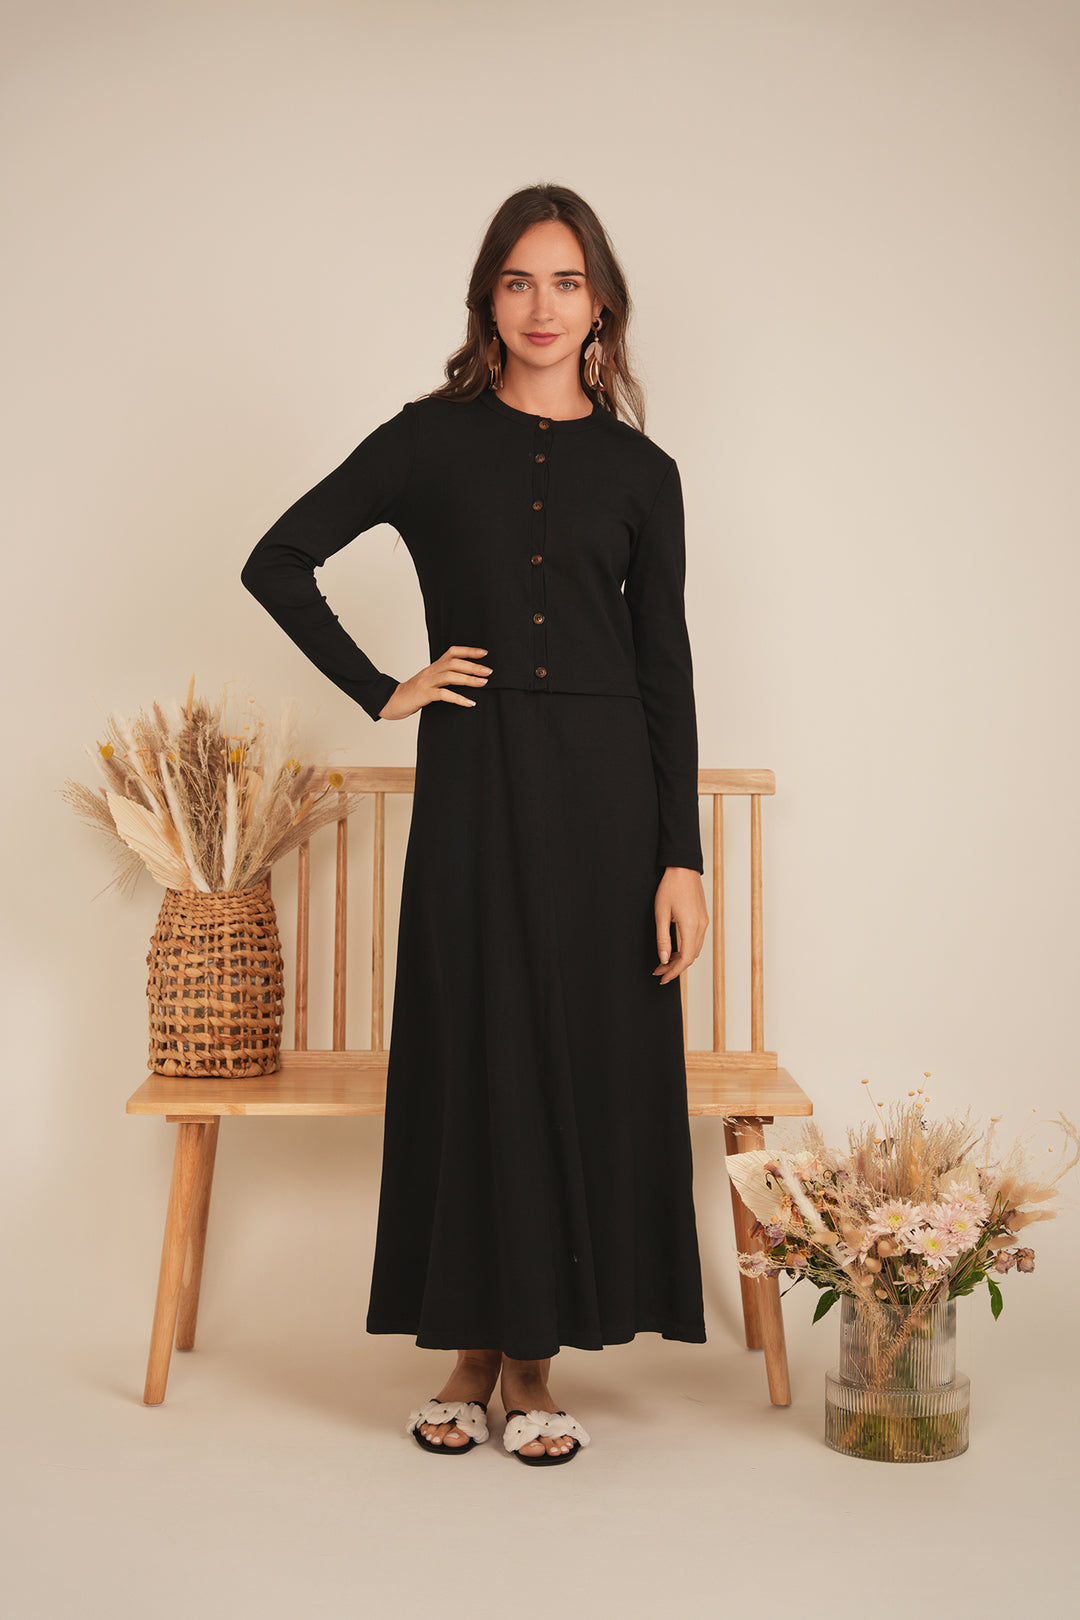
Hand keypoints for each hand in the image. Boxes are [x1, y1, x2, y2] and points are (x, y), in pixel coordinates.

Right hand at [378, 645, 491, 719]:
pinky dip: (458, 698)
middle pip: (454, 663)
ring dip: (469, 679)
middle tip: (489, 671)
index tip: (484, 653)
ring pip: (450, 676)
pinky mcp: (424, 695)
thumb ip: (444, 678)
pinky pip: (443, 694)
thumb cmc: (413, 693)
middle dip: (473, 666)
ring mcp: (427, 682)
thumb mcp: (430, 681)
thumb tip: (466, 678)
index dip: (468, 651)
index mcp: (434, 666)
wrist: (392, 701)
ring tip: (483, 683)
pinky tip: (469, 703)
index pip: (452, 652)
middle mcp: (431, 671)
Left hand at [652, 867, 707, 983]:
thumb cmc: (670, 887)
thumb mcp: (661, 913)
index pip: (685, 959)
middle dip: (674, 967)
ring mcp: (704, 923)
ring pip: (694, 950)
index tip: (662, 978)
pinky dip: (685, 949)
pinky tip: (674, 949)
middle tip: (658, 971)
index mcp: (691, 927)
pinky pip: (696, 940)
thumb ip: (663, 938)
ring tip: (664, 962)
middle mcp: (701, 927)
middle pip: (690, 957)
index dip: (673, 972)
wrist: (683, 868)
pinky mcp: (702, 918)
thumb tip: (664, 959)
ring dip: (680, 959)